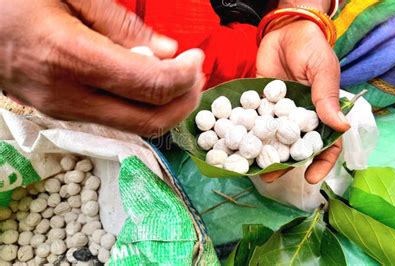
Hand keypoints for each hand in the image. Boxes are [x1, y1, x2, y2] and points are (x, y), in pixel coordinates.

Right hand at [0, 0, 204, 135]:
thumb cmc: (15, 0)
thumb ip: (122, 24)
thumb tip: (167, 50)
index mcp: (71, 57)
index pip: (150, 85)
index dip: (184, 76)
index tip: (195, 57)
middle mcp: (69, 95)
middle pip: (150, 119)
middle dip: (185, 100)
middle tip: (195, 73)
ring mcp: (65, 111)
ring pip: (136, 128)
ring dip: (168, 108)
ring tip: (178, 79)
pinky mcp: (63, 114)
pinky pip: (117, 121)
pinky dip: (144, 108)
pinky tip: (147, 84)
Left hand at [257, 20, 349, 183]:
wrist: (285, 30)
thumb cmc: (311, 48)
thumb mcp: (323, 70)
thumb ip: (327, 97)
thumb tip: (342, 127)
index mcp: (320, 114)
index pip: (325, 144)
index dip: (320, 163)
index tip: (311, 179)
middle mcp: (298, 118)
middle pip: (293, 148)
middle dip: (284, 165)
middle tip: (271, 177)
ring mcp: (277, 114)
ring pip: (271, 140)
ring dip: (262, 154)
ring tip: (250, 168)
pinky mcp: (259, 105)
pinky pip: (253, 123)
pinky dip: (245, 134)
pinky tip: (235, 145)